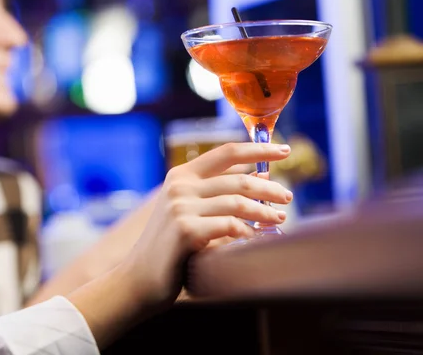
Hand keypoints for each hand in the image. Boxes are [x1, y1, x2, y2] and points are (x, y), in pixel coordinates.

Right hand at [123, 142, 292, 309]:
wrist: (140, 277)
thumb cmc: (171, 244)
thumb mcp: (191, 210)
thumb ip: (220, 190)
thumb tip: (261, 174)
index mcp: (181, 176)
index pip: (226, 153)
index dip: (258, 149)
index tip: (284, 151)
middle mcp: (180, 187)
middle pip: (238, 180)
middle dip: (269, 189)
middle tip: (287, 198)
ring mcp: (181, 208)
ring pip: (237, 202)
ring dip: (263, 211)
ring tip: (278, 218)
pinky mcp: (185, 230)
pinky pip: (229, 226)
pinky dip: (246, 232)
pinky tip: (252, 238)